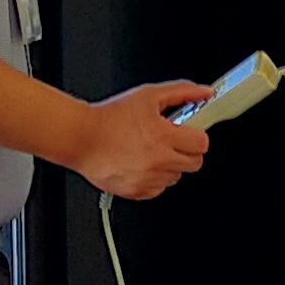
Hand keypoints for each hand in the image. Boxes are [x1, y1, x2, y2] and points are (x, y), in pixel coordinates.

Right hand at [67, 80, 210, 201]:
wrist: (81, 138)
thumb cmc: (109, 117)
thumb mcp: (148, 95)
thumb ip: (182, 92)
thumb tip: (204, 93)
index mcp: (163, 136)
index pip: (201, 144)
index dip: (197, 136)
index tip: (189, 132)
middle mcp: (158, 161)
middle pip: (194, 163)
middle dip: (187, 151)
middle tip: (172, 140)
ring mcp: (147, 179)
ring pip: (176, 177)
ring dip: (170, 165)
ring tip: (151, 150)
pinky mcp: (136, 192)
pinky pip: (158, 189)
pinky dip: (154, 178)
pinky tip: (141, 163)